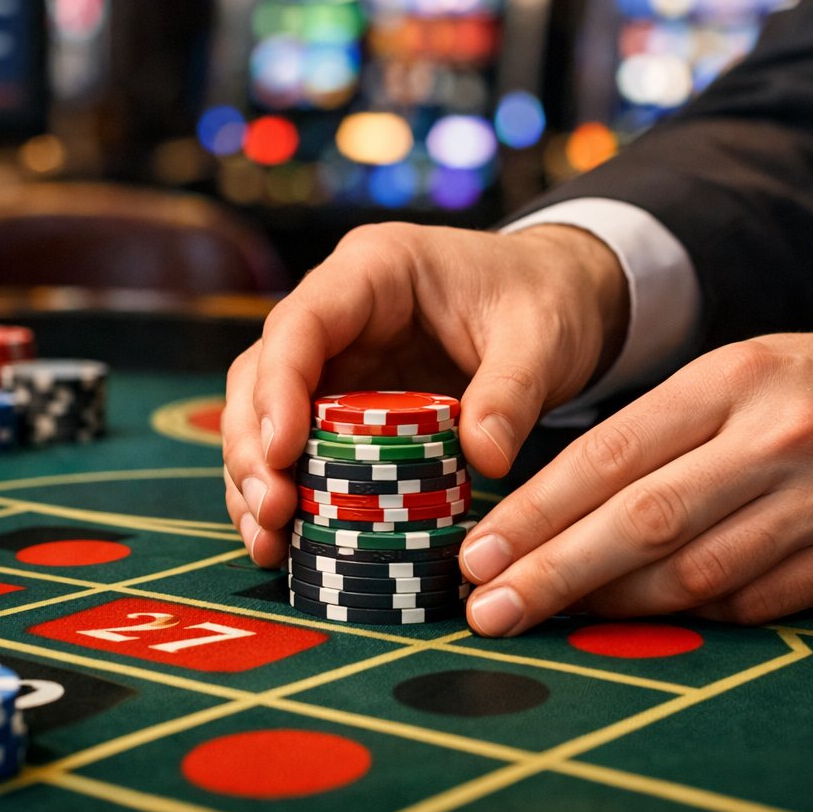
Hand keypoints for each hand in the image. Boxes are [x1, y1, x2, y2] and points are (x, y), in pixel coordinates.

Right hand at [223, 222, 629, 564]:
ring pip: (263, 412)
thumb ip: (513, 393)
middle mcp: (337, 309)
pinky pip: (296, 443)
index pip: (300, 322)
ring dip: (255, 478)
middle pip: (261, 373)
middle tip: (272, 514)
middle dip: (254, 447)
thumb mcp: (541, 338)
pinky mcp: (343, 399)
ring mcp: (335, 356)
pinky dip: (285, 489)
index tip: (281, 454)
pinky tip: (284, 541)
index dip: (278, 388)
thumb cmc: (545, 299)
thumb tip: (484, 459)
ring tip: (268, 542)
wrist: (557, 296)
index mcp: (375, 269)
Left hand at [459, 311, 812, 632]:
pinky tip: (632, 621)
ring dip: (607, 606)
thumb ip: (659, 430)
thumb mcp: (741, 369)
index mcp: (733, 378)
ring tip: (541, 619)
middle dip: (553, 572)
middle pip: (642, 521)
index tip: (479, 552)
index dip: (538, 512)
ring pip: (691, 574)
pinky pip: (749, 604)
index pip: (612, 454)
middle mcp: (774, 440)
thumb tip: (555, 504)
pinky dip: (684, 617)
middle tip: (486, 608)